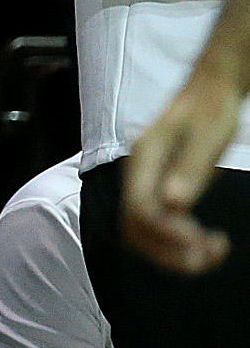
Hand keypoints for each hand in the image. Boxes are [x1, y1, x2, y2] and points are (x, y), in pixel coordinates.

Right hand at [124, 73, 245, 274]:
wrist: (211, 89)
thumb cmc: (211, 107)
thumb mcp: (209, 136)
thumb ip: (191, 169)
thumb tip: (173, 203)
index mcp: (144, 158)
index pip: (138, 208)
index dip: (165, 234)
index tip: (199, 242)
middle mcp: (139, 173)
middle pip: (134, 226)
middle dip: (168, 251)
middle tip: (207, 258)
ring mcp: (147, 181)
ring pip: (145, 229)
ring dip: (174, 250)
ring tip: (214, 252)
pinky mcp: (160, 187)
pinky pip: (160, 223)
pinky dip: (181, 240)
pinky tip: (209, 239)